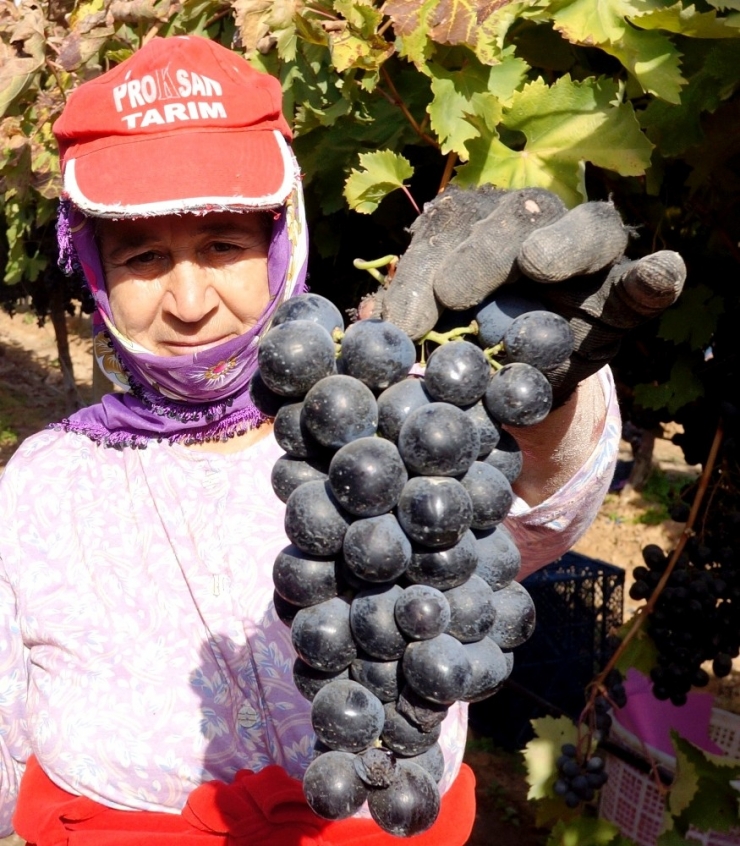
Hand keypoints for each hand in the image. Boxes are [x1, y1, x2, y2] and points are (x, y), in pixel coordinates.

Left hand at [371, 186, 684, 404]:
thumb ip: (406, 320)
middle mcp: (532, 224)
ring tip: (539, 265)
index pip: (445, 237)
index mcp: (474, 229)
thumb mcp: (434, 333)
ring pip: (586, 227)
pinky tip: (661, 274)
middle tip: (454, 293)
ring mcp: (588, 249)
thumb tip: (362, 322)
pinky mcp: (628, 285)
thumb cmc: (470, 341)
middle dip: (479, 255)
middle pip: (513, 219)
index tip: (403, 323)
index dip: (419, 278)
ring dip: (563, 243)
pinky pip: (645, 276)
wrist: (525, 375)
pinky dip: (654, 276)